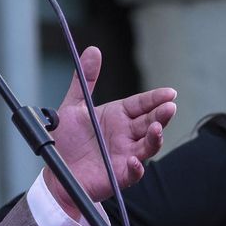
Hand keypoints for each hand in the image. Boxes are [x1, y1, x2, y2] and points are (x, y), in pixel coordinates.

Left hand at [44, 46, 177, 218]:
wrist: (55, 173)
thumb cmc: (67, 141)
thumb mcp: (73, 107)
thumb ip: (84, 81)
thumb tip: (93, 50)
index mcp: (118, 116)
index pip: (141, 104)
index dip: (156, 98)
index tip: (170, 92)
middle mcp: (126, 134)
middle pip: (150, 122)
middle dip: (161, 115)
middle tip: (169, 107)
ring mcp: (125, 155)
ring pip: (148, 145)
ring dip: (155, 138)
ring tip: (157, 128)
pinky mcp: (120, 175)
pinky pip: (134, 172)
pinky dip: (137, 167)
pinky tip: (135, 160)